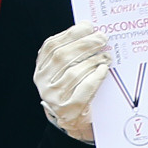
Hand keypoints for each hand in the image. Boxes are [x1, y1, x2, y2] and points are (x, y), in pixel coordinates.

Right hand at [34, 23, 111, 141]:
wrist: (74, 120)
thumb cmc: (74, 89)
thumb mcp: (66, 70)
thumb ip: (72, 53)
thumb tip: (90, 30)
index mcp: (41, 68)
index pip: (52, 46)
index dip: (71, 34)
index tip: (88, 26)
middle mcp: (43, 81)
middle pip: (63, 56)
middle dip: (85, 44)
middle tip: (102, 38)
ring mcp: (54, 96)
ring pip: (74, 72)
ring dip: (93, 60)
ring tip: (106, 56)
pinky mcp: (68, 109)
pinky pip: (84, 89)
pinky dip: (95, 77)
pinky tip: (103, 69)